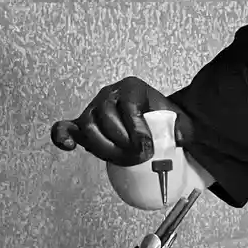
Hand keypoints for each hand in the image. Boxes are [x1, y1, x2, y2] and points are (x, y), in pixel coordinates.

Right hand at [50, 76, 181, 165]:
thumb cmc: (163, 119)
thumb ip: (184, 128)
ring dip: (105, 147)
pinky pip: (65, 127)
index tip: (147, 148)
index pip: (129, 106)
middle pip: (107, 118)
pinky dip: (63, 136)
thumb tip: (180, 138)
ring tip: (123, 159)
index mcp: (132, 87)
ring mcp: (93, 109)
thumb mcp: (180, 120)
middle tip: (140, 157)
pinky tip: (69, 146)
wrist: (155, 121)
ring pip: (89, 127)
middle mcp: (109, 94)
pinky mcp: (82, 125)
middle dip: (123, 142)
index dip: (137, 130)